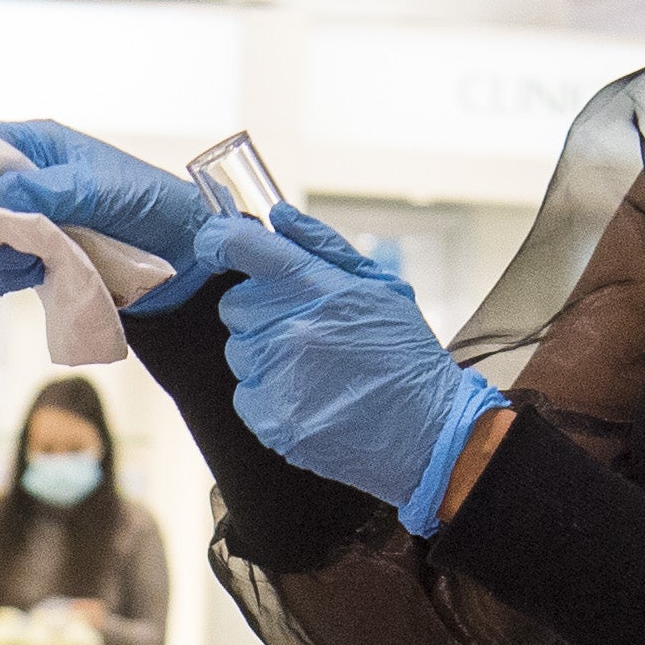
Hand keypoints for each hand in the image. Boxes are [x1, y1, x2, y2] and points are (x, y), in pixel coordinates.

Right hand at [0, 120, 218, 307]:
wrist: (180, 252)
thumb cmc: (150, 202)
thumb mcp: (103, 188)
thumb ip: (51, 189)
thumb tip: (2, 193)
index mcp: (36, 145)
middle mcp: (23, 179)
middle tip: (0, 240)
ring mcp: (25, 218)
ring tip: (30, 261)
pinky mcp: (31, 252)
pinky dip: (6, 274)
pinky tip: (33, 275)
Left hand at [193, 206, 507, 535]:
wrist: (427, 429)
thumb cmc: (405, 356)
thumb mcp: (378, 286)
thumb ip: (323, 246)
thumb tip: (278, 216)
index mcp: (315, 289)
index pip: (240, 246)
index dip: (219, 242)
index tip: (217, 247)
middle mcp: (289, 329)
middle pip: (235, 304)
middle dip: (261, 311)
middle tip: (305, 329)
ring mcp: (277, 376)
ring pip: (238, 350)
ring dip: (266, 354)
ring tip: (314, 369)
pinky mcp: (269, 418)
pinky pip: (244, 392)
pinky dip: (269, 393)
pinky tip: (309, 396)